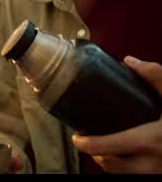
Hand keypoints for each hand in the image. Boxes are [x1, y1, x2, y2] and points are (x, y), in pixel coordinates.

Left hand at [72, 56, 161, 172]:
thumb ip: (155, 76)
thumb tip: (130, 61)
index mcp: (150, 140)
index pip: (107, 147)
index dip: (87, 145)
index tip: (77, 138)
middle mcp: (152, 163)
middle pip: (110, 164)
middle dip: (96, 154)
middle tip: (88, 141)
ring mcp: (158, 173)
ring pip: (121, 174)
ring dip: (109, 164)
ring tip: (103, 149)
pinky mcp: (161, 175)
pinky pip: (136, 177)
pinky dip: (125, 170)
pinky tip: (126, 158)